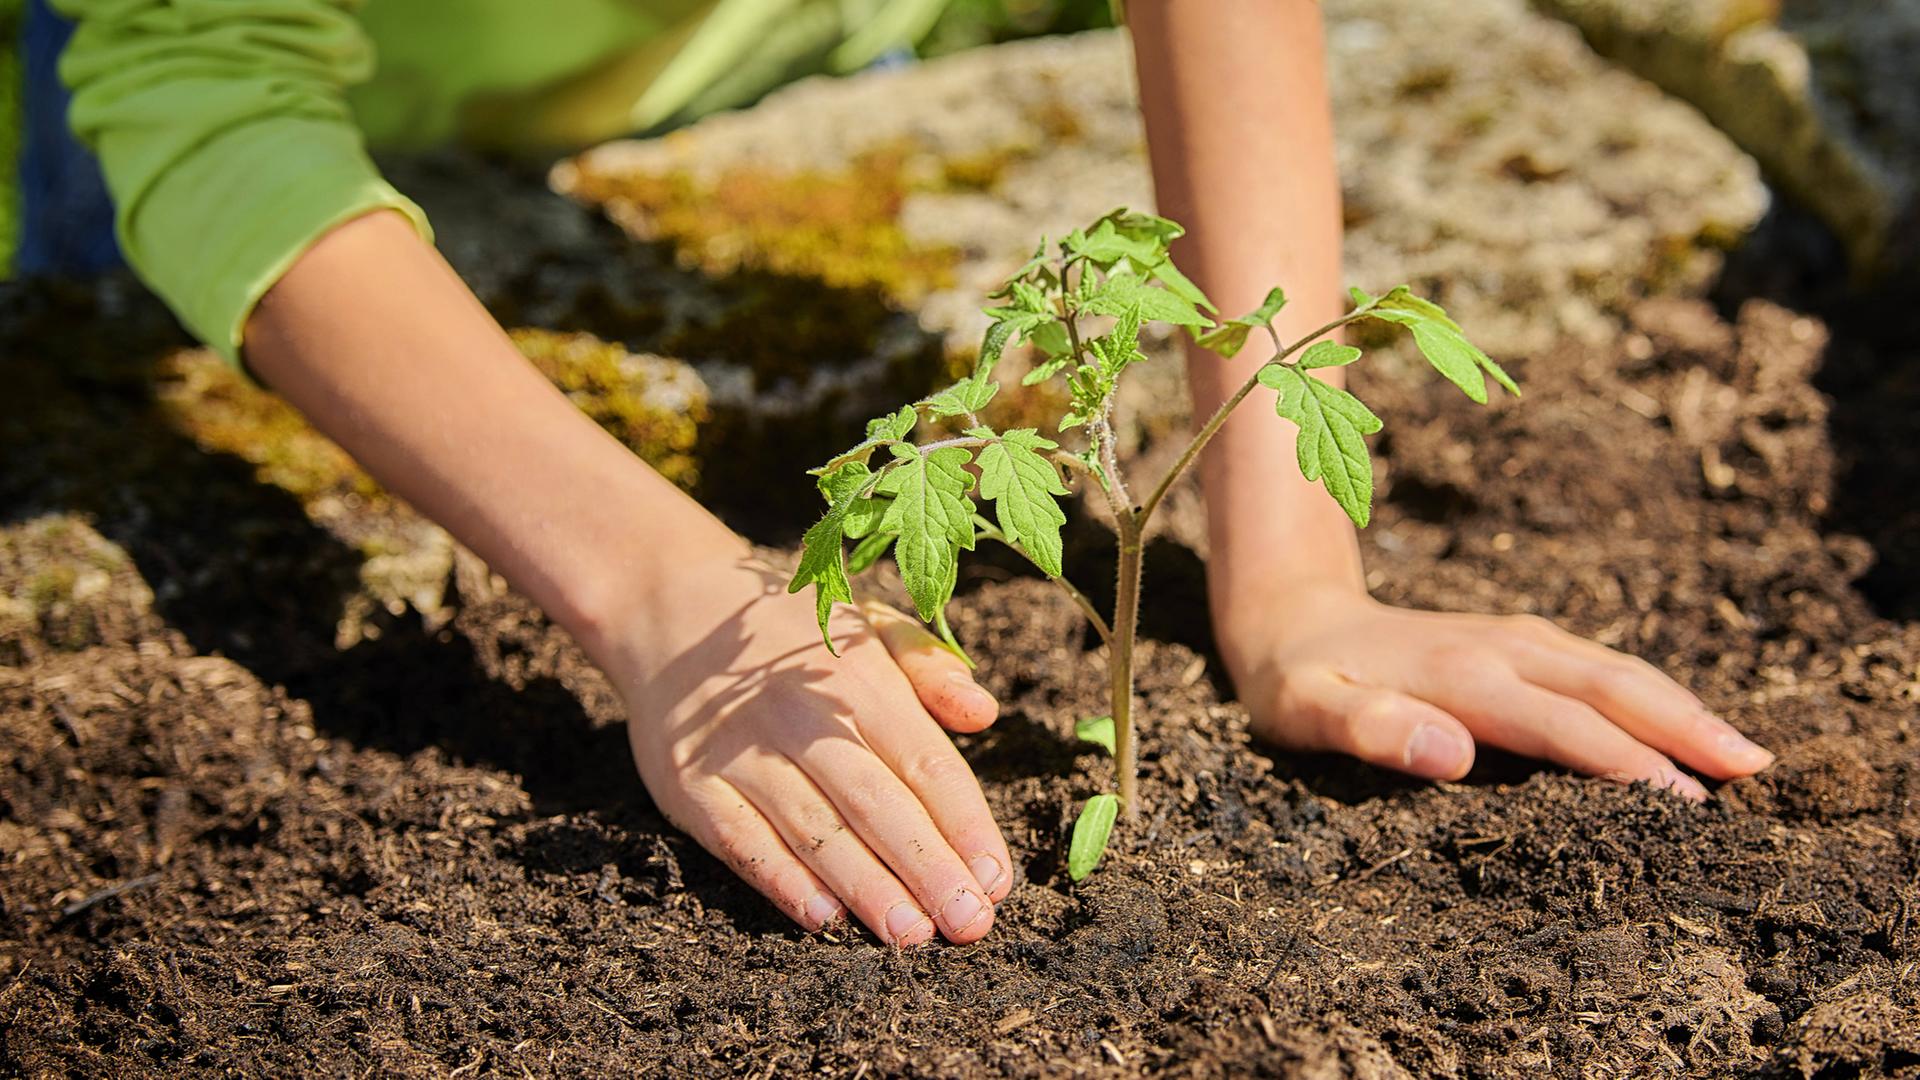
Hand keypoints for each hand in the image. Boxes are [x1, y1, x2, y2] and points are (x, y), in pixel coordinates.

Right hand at [602, 555, 1010, 944]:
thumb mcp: (867, 623)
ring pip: (815, 830)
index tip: (997, 878)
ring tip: (911, 936)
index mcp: (859, 679)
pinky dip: (783, 882)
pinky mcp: (689, 783)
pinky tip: (825, 920)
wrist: (671, 603)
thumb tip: (984, 714)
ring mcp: (740, 751)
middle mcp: (801, 716)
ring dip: (866, 888)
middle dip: (927, 869)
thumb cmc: (790, 631)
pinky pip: (743, 841)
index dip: (965, 824)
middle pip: (877, 804)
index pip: (926, 761)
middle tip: (968, 923)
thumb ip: (930, 668)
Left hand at [1217, 582, 1774, 798]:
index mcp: (1459, 675)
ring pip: (1612, 669)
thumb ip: (1370, 729)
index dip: (1623, 761)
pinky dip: (1648, 691)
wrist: (1288, 617)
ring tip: (1744, 752)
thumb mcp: (1306, 712)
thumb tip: (1448, 750)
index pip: (1559, 723)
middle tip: (1756, 772)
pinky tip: (1678, 719)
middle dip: (1683, 726)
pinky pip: (1595, 665)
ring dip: (1679, 706)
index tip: (1686, 801)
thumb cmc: (1295, 682)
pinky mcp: (1515, 642)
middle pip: (1607, 686)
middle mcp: (1499, 649)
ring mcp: (1512, 640)